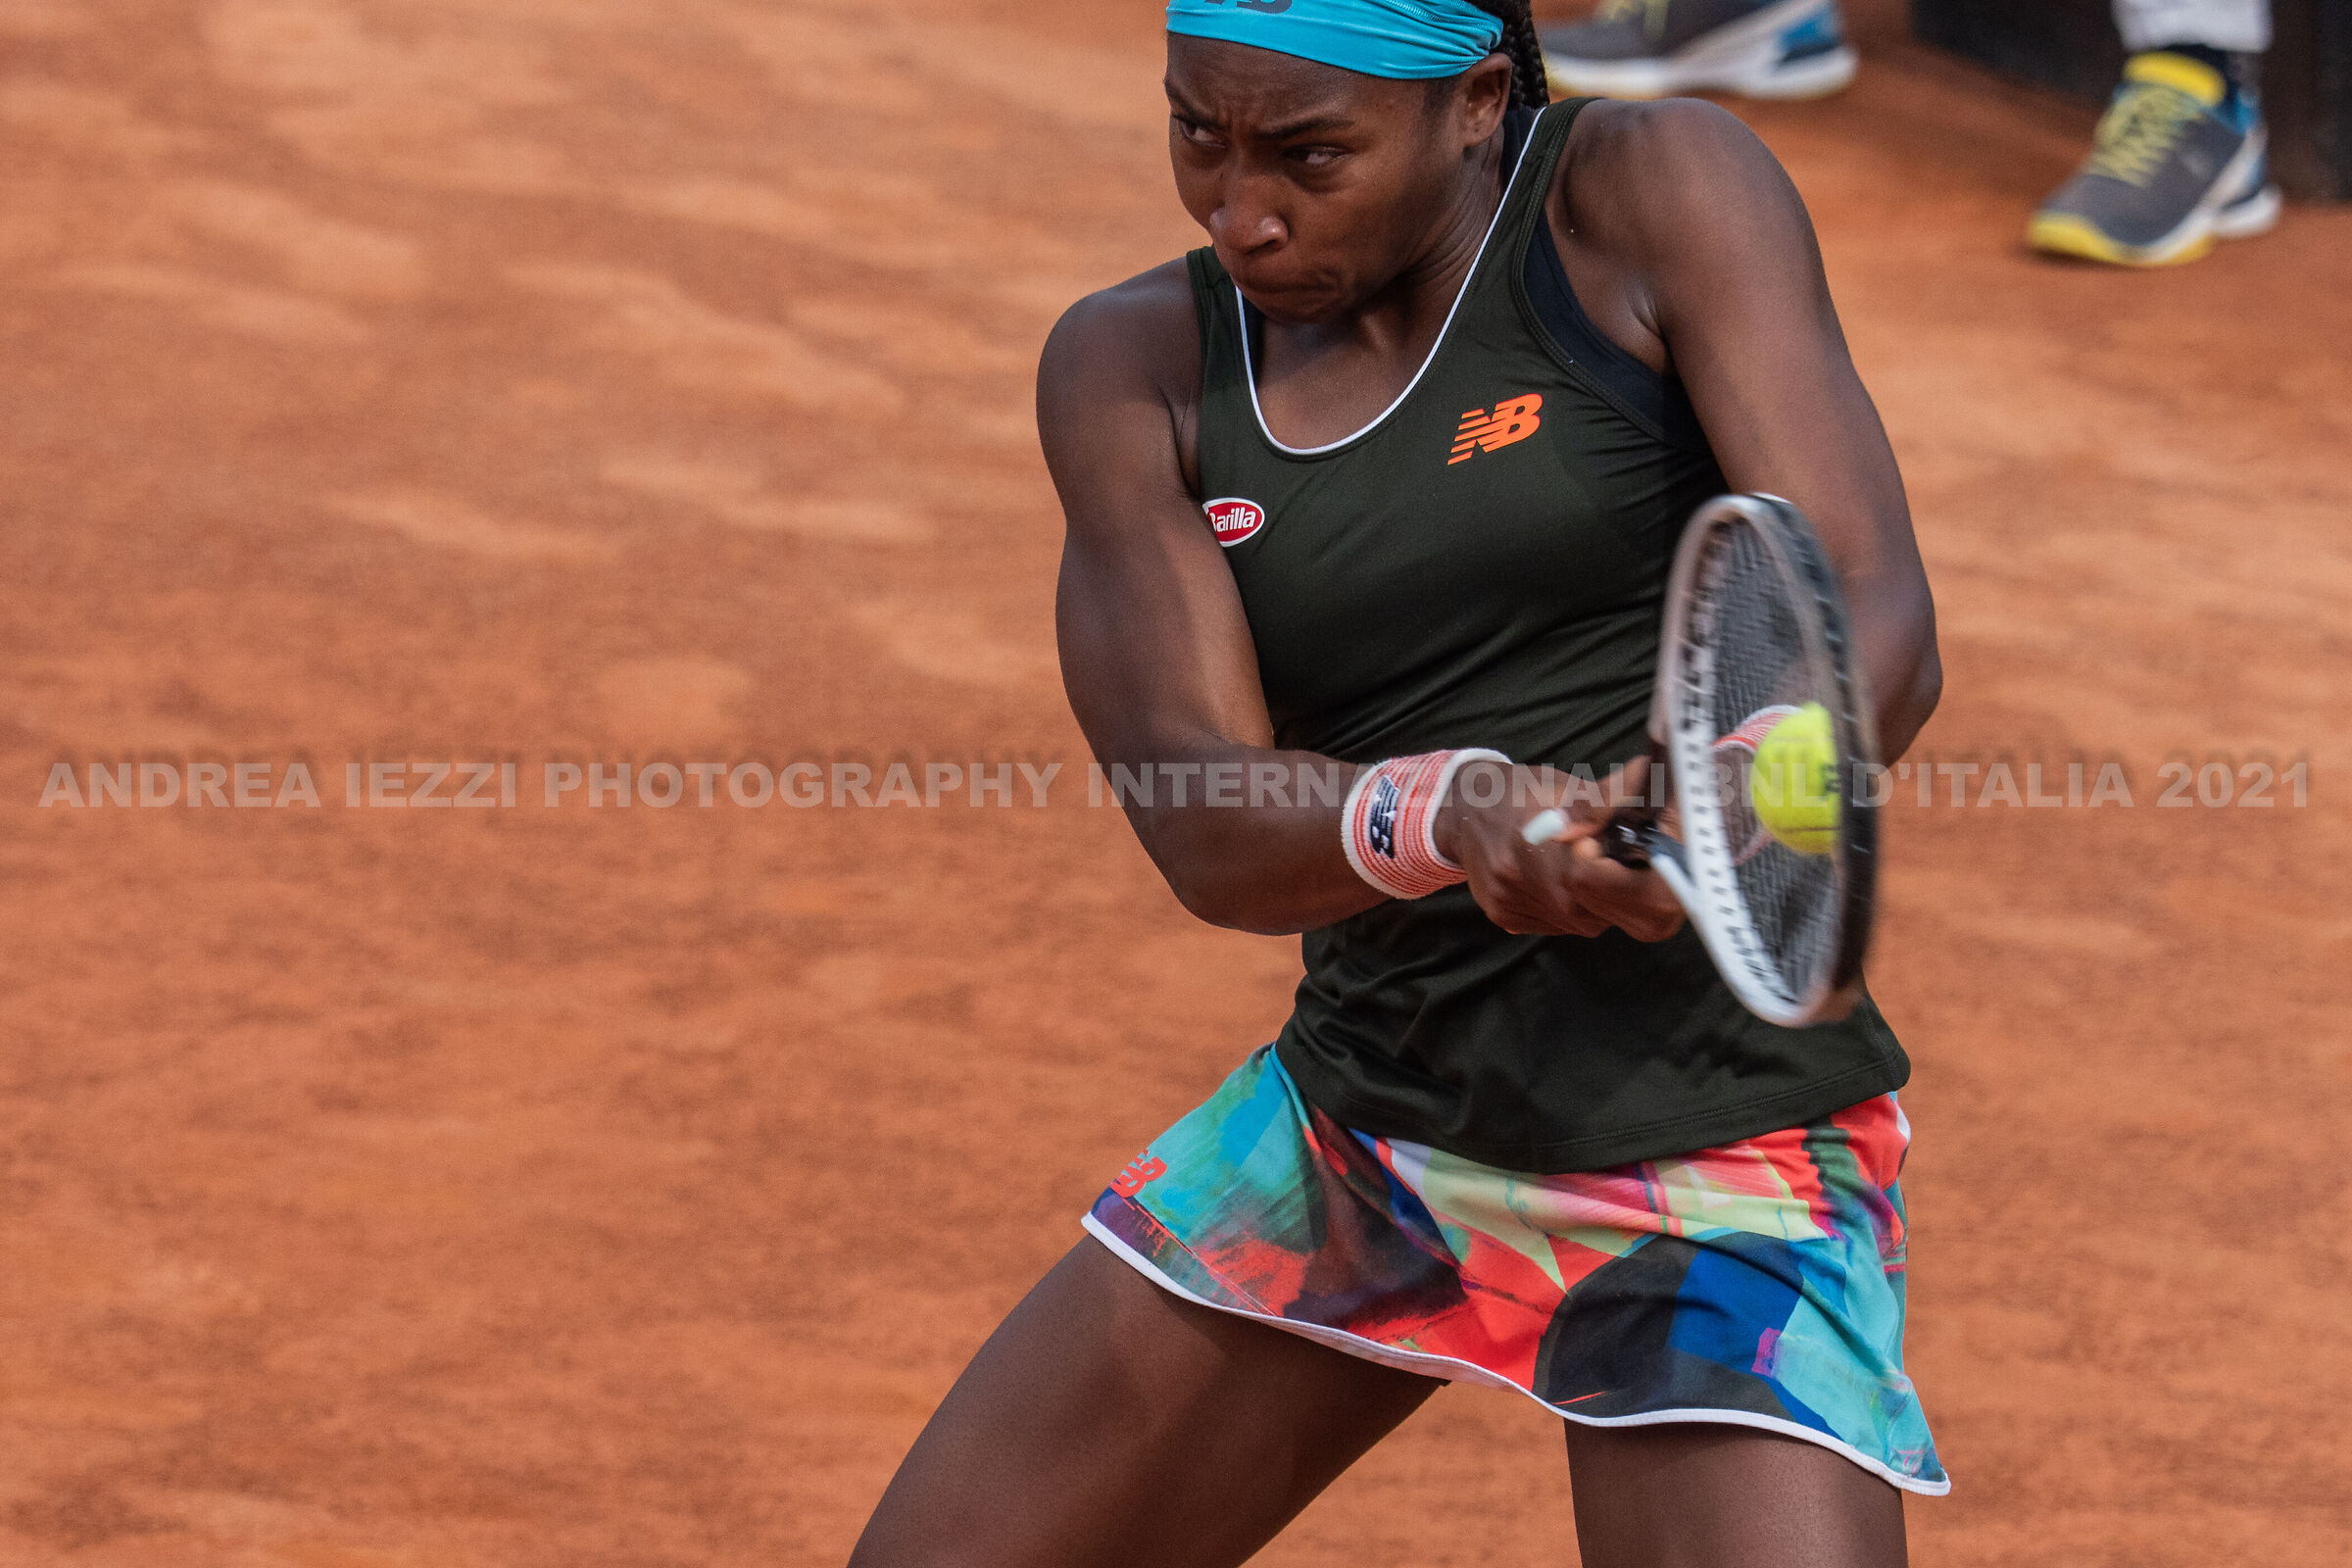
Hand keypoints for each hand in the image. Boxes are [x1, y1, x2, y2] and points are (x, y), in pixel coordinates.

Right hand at [1432, 757, 1684, 940]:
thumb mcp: (1569, 786)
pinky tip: (1563, 879)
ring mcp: (1515, 905)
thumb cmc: (1522, 792)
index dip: (1638, 881)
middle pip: (1608, 914)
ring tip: (1593, 866)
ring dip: (1602, 901)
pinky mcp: (1506, 917)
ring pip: (1588, 923)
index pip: (1609, 885)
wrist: (1461, 808)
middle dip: (1629, 894)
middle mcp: (1528, 884)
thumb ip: (1612, 794)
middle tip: (1625, 864)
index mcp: (1546, 847)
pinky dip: (1574, 907)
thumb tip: (1648, 777)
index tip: (1643, 859)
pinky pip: (1561, 925)